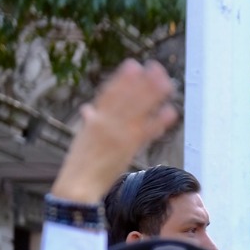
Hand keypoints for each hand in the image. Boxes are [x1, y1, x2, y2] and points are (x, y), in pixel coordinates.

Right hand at [51, 60, 178, 203]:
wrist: (78, 185)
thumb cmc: (79, 164)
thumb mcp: (82, 138)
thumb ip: (89, 121)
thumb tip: (87, 109)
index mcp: (95, 119)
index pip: (110, 93)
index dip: (122, 78)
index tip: (133, 64)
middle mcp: (106, 122)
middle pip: (127, 96)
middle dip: (142, 81)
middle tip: (156, 66)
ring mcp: (117, 134)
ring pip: (138, 109)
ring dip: (153, 95)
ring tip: (168, 82)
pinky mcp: (127, 148)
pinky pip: (146, 132)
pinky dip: (158, 121)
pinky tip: (171, 111)